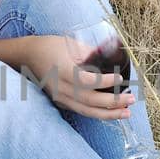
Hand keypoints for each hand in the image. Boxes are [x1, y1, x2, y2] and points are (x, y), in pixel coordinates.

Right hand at [19, 35, 135, 118]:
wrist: (28, 57)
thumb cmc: (51, 46)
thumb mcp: (70, 44)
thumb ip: (91, 53)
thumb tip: (113, 57)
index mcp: (63, 71)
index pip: (86, 81)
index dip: (104, 81)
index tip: (119, 78)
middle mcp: (61, 88)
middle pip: (89, 100)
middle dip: (112, 102)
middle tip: (131, 99)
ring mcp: (60, 98)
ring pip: (86, 111)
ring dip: (108, 114)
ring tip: (126, 113)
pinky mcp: (61, 103)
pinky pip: (82, 111)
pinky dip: (98, 113)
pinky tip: (112, 112)